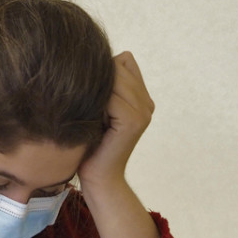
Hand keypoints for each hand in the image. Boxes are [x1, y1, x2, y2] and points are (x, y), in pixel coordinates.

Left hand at [77, 51, 153, 192]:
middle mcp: (147, 103)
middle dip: (100, 80)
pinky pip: (111, 97)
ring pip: (115, 78)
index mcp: (142, 98)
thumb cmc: (90, 144)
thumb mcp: (97, 109)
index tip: (93, 97)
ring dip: (98, 92)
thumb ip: (104, 86)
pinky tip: (94, 121)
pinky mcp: (134, 121)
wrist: (97, 178)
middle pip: (119, 65)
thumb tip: (92, 59)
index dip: (104, 72)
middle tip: (91, 108)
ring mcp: (143, 111)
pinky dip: (97, 106)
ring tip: (93, 116)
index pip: (124, 60)